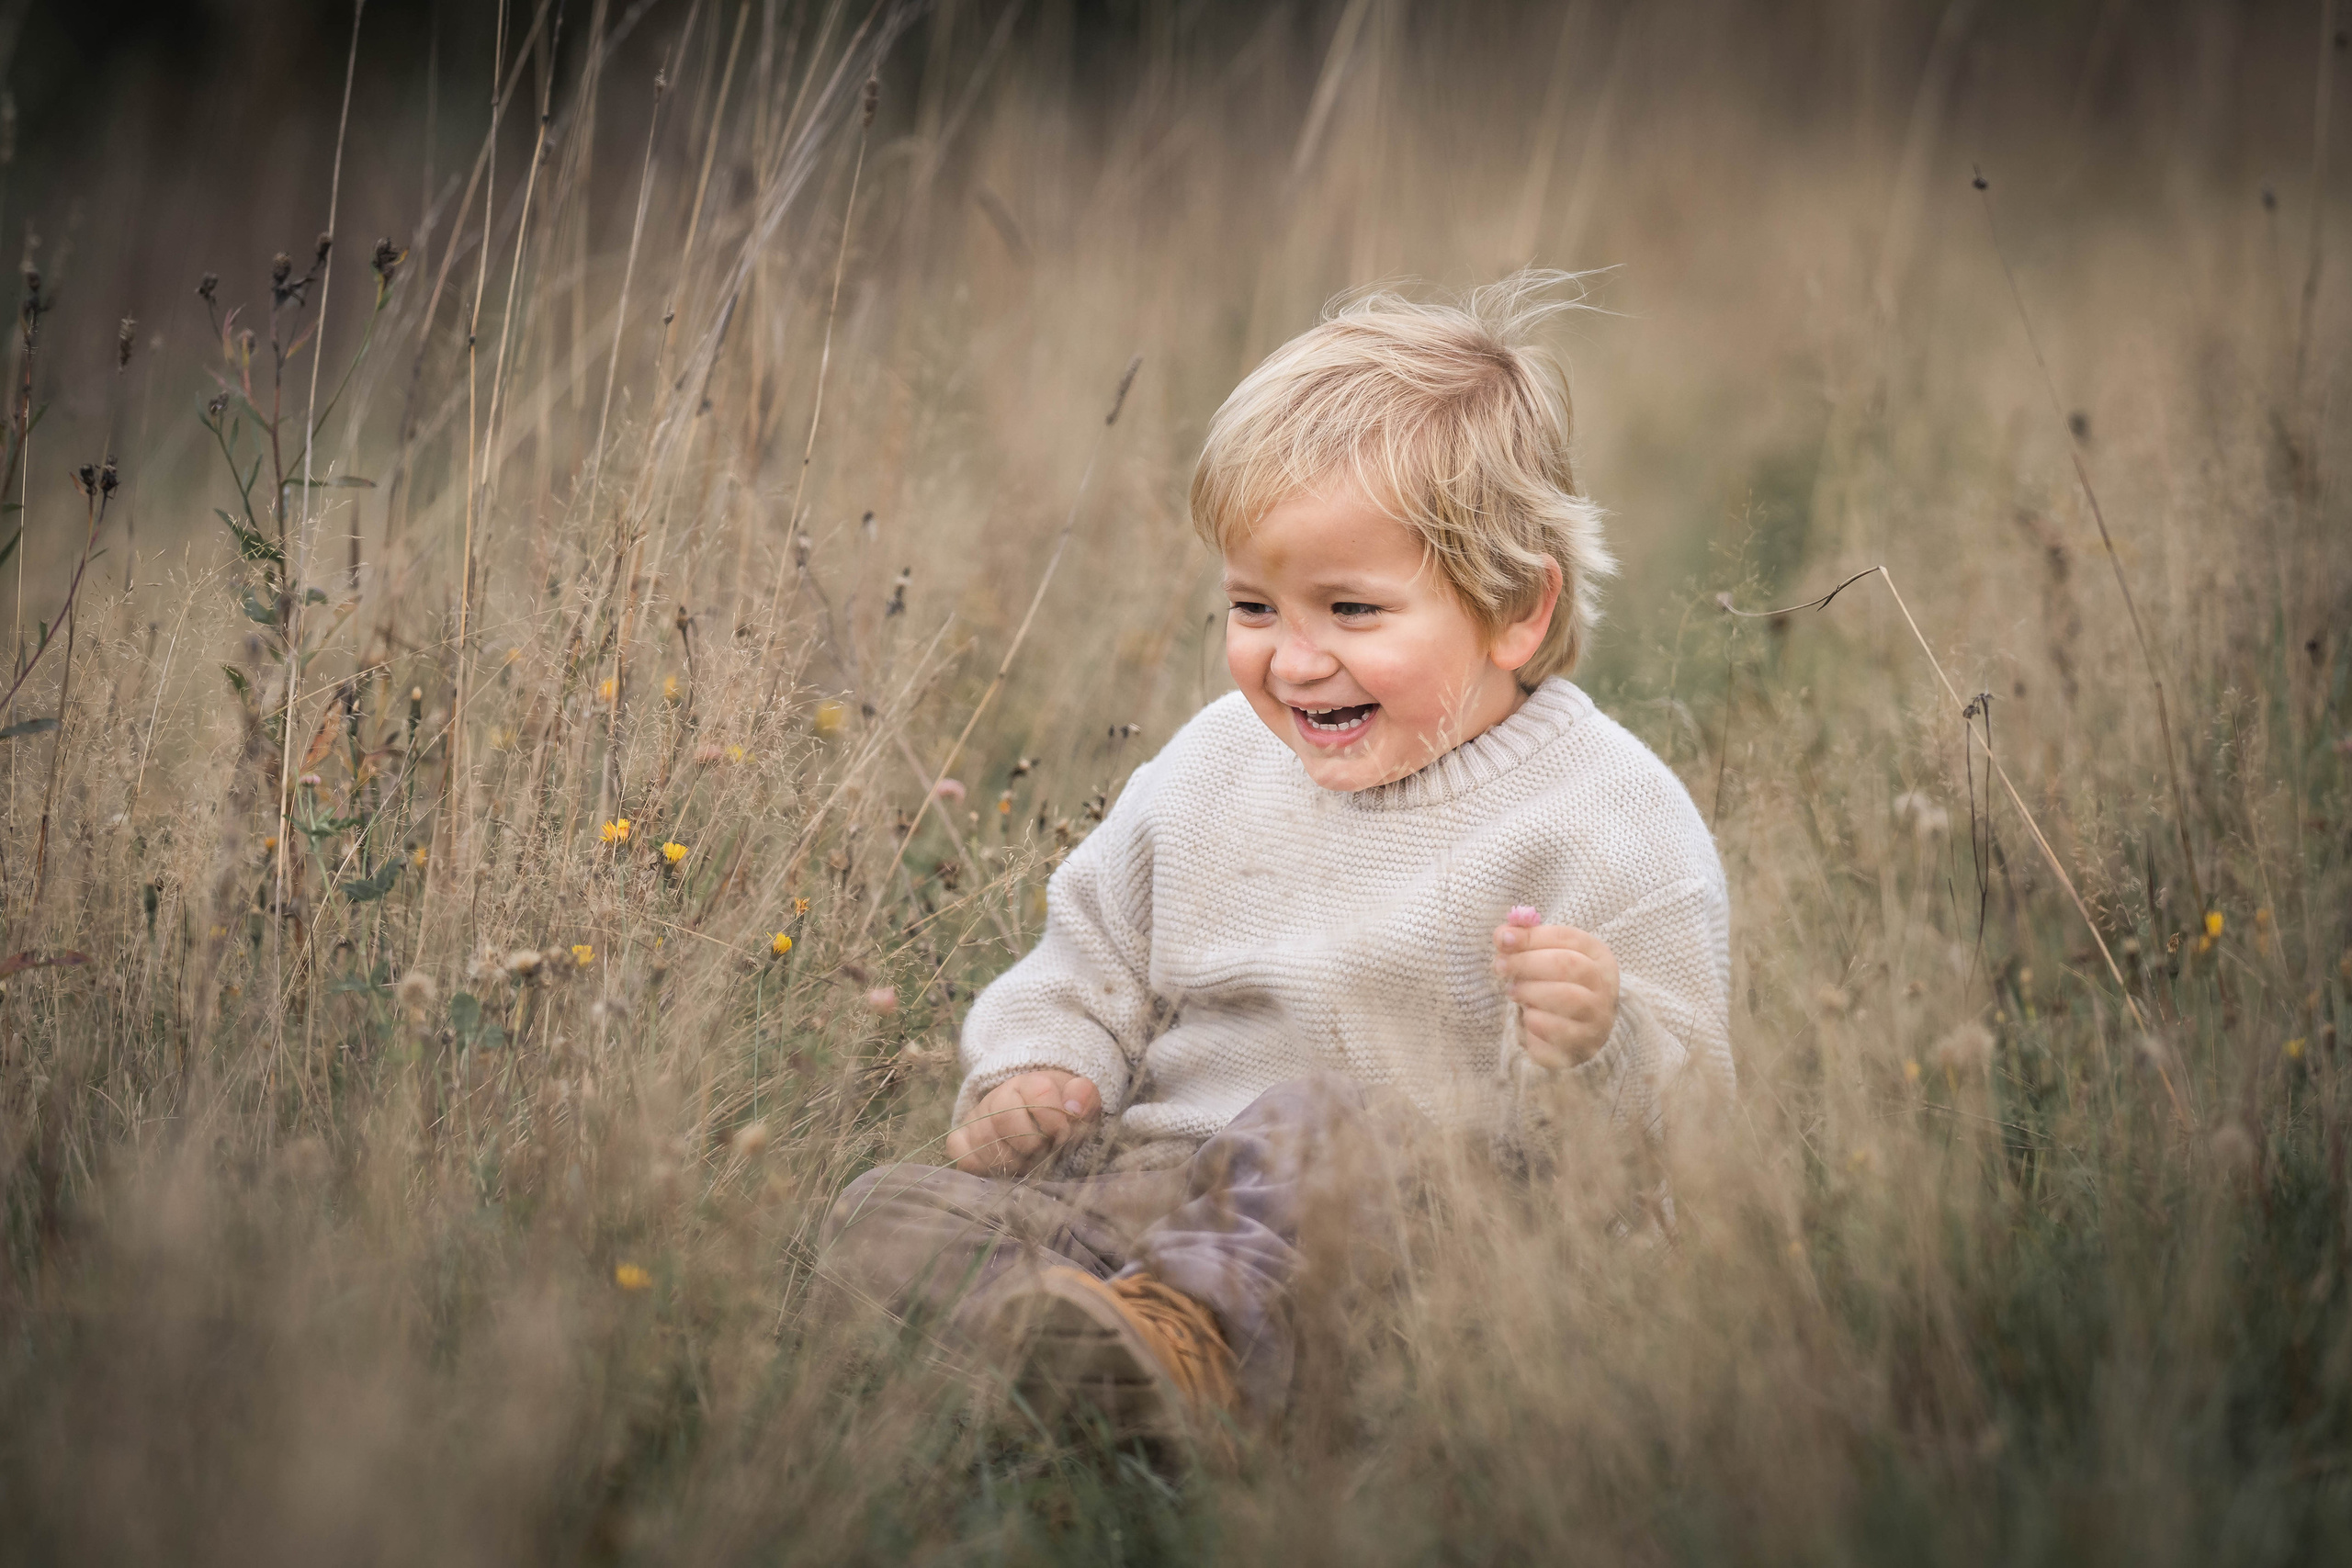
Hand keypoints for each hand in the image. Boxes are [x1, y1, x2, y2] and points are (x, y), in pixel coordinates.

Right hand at [946, 1070, 1101, 1175]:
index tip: (1063, 1134)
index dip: (1055, 1119)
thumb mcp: (1078, 1101)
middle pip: (1005, 1118)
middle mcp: (997, 1097)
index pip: (1039, 1092)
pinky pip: (963, 1156)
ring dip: (1012, 1161)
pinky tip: (1003, 1170)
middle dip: (1031, 1143)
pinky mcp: (961, 1141)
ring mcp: (976, 1119)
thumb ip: (1084, 1097)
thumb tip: (1074, 1107)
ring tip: (1028, 1162)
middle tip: (1044, 1151)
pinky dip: (983, 1168)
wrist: (1031, 1119)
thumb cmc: (1058, 1112)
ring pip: (985, 1143)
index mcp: (1028, 1082)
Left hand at [1493, 920, 1619, 1069]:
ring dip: (1530, 993)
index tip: (1503, 940)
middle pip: (1569, 966)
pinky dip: (1533, 1024)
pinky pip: (1555, 1035)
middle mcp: (1605, 988)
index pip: (1569, 939)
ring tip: (1514, 992)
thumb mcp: (1547, 957)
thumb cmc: (1558, 985)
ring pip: (1566, 999)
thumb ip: (1525, 941)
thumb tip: (1503, 935)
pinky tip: (1527, 1018)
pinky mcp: (1581, 1048)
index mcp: (1599, 958)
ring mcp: (1597, 1021)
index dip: (1533, 937)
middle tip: (1501, 966)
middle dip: (1528, 963)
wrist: (1578, 1031)